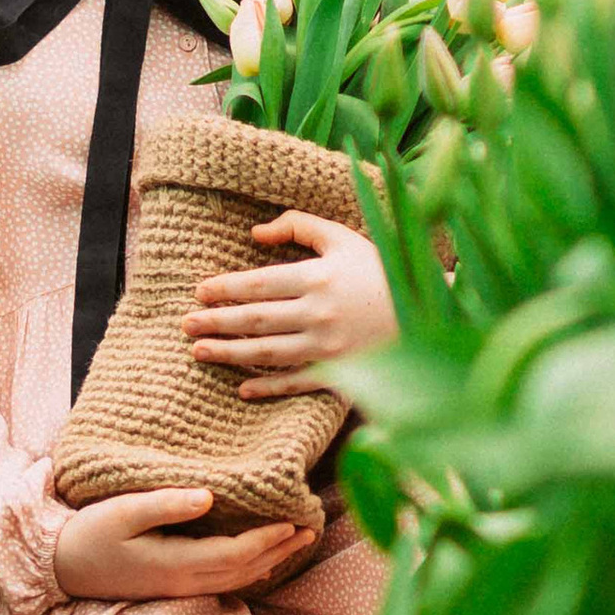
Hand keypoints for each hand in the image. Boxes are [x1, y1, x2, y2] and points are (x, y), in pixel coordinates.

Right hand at [53, 486, 314, 599]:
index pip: (237, 554)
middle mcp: (184, 581)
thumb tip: (209, 497)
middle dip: (280, 550)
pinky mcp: (172, 586)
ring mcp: (179, 587)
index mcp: (177, 563)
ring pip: (236, 579)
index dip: (269, 539)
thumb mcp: (123, 512)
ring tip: (294, 541)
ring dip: (269, 561)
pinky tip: (257, 557)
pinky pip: (222, 581)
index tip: (295, 520)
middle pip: (246, 570)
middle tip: (311, 529)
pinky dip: (247, 569)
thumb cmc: (89, 533)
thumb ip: (165, 504)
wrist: (60, 567)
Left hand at [184, 213, 397, 398]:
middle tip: (185, 324)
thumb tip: (256, 232)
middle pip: (255, 320)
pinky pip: (297, 382)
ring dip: (229, 354)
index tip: (200, 291)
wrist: (429, 312)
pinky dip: (268, 387)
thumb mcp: (343, 237)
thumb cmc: (381, 270)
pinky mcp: (341, 372)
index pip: (258, 284)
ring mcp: (328, 347)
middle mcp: (319, 314)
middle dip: (216, 322)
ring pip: (267, 353)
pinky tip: (242, 388)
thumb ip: (299, 226)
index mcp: (318, 277)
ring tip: (199, 352)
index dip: (225, 289)